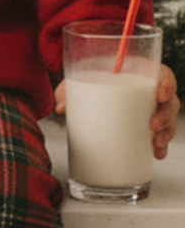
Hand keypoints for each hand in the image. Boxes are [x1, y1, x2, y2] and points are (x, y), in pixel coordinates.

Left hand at [54, 64, 179, 159]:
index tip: (161, 95)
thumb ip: (67, 89)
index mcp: (139, 73)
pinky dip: (160, 146)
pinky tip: (156, 154)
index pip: (163, 74)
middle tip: (153, 125)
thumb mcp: (79, 80)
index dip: (167, 83)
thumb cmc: (91, 78)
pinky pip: (160, 135)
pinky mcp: (147, 125)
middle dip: (166, 115)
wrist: (89, 89)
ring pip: (168, 120)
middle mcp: (149, 91)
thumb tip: (58, 107)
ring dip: (166, 133)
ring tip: (155, 144)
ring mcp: (150, 109)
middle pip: (169, 101)